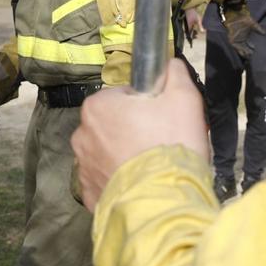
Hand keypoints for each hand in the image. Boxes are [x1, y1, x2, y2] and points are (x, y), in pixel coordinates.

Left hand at [75, 59, 208, 209]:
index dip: (145, 107)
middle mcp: (82, 135)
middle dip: (132, 132)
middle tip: (159, 144)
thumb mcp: (184, 98)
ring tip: (151, 169)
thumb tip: (169, 64)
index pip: (122, 97)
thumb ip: (174, 73)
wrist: (164, 201)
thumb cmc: (171, 144)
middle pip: (112, 125)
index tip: (161, 121)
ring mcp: (83, 168)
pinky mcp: (89, 196)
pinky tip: (140, 186)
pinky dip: (119, 182)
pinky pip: (105, 181)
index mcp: (98, 106)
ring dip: (124, 157)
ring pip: (107, 154)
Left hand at [221, 3, 262, 61]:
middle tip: (253, 58)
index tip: (257, 53)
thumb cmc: (244, 19)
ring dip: (245, 54)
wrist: (235, 16)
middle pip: (246, 49)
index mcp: (246, 37)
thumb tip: (265, 33)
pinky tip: (244, 54)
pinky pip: (236, 47)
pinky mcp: (232, 40)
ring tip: (249, 58)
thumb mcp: (253, 24)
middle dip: (249, 54)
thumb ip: (258, 29)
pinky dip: (240, 51)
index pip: (250, 46)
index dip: (253, 50)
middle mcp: (241, 40)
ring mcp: (237, 41)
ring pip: (241, 50)